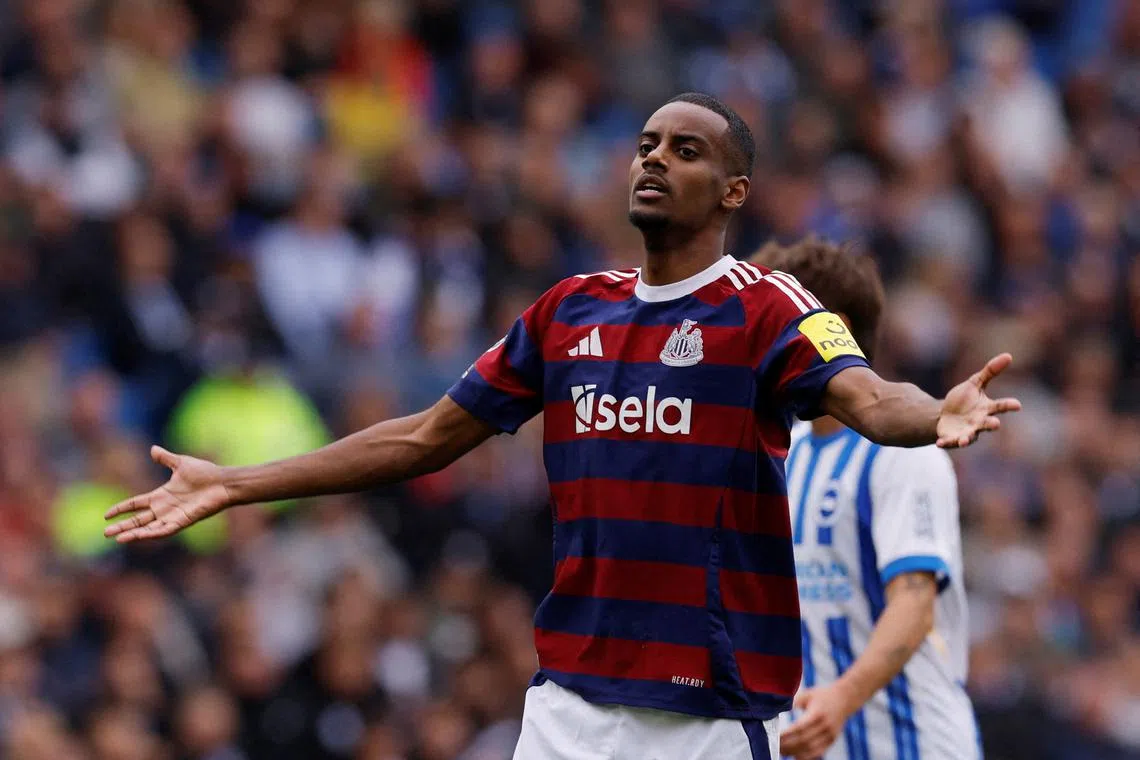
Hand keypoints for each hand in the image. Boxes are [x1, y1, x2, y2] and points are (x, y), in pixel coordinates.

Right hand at [104, 446, 231, 542]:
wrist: (223, 481)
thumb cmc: (205, 473)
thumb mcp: (181, 463)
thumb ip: (166, 458)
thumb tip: (153, 449)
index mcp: (161, 495)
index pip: (136, 504)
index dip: (122, 508)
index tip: (106, 515)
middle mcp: (164, 508)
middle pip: (138, 520)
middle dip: (122, 526)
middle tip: (105, 533)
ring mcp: (173, 515)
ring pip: (149, 528)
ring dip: (134, 533)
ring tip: (118, 539)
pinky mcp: (183, 521)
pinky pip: (165, 529)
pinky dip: (153, 533)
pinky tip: (141, 536)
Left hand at [779, 684, 853, 759]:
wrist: (845, 698)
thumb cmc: (822, 695)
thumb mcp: (807, 694)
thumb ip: (793, 701)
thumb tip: (776, 709)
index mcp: (817, 713)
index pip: (799, 728)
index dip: (786, 735)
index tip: (775, 736)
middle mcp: (825, 726)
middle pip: (804, 741)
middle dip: (788, 745)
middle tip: (774, 746)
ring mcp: (830, 735)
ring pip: (810, 749)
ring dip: (795, 752)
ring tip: (781, 751)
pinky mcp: (832, 741)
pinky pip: (818, 752)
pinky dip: (806, 757)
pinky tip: (795, 756)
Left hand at [936, 353, 1021, 448]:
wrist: (946, 415)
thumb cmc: (965, 399)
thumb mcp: (975, 383)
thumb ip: (990, 372)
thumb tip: (1008, 355)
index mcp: (986, 408)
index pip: (1000, 406)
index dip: (1009, 405)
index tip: (1017, 405)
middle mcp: (979, 422)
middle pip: (987, 424)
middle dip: (991, 424)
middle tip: (996, 424)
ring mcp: (966, 432)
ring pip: (969, 437)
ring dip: (966, 439)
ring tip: (963, 441)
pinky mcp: (951, 438)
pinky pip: (949, 442)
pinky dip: (945, 443)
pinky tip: (940, 443)